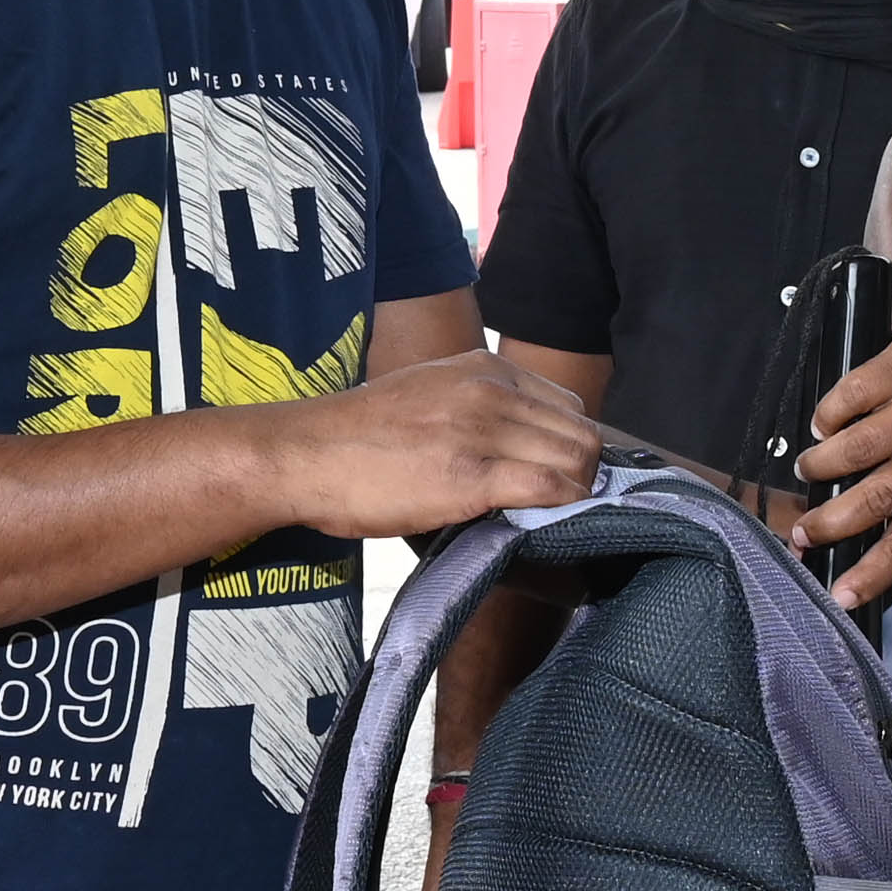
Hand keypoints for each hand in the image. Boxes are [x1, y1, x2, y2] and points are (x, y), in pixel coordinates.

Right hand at [270, 352, 608, 542]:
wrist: (307, 453)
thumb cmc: (360, 435)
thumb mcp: (428, 392)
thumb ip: (476, 405)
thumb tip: (516, 442)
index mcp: (484, 368)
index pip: (568, 403)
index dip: (573, 442)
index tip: (560, 472)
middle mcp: (492, 391)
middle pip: (581, 431)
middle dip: (584, 470)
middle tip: (565, 503)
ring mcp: (484, 431)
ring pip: (577, 459)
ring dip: (578, 492)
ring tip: (555, 515)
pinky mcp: (473, 476)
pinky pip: (550, 489)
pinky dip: (562, 508)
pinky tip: (545, 522)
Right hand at [779, 331, 891, 610]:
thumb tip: (848, 565)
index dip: (874, 572)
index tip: (839, 596)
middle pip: (882, 497)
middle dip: (830, 522)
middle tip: (801, 531)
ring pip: (859, 448)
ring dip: (821, 465)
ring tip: (809, 469)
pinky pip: (847, 398)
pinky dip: (826, 418)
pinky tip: (825, 426)